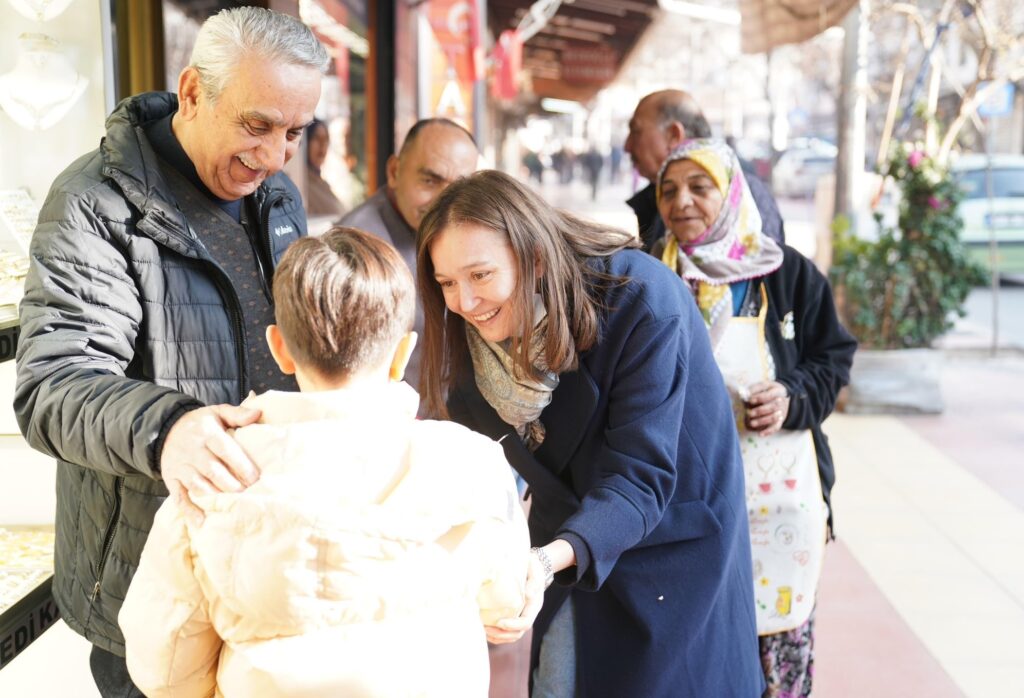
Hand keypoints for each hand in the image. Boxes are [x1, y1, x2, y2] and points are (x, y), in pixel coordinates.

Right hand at [160, 404, 261, 523]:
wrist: (165, 428)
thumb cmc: (200, 424)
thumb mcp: (217, 412)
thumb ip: (237, 414)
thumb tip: (257, 414)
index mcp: (206, 433)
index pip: (225, 449)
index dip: (240, 464)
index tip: (256, 478)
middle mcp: (192, 450)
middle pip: (212, 470)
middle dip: (231, 485)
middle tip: (249, 495)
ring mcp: (180, 466)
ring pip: (198, 485)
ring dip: (215, 497)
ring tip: (232, 506)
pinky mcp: (171, 479)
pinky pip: (179, 496)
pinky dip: (189, 510)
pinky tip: (201, 521)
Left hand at [484, 549, 547, 644]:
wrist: (531, 567)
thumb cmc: (532, 568)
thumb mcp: (535, 571)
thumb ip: (534, 581)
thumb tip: (528, 594)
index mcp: (534, 606)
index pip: (526, 623)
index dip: (513, 626)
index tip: (500, 622)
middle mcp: (528, 614)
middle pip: (517, 633)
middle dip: (501, 634)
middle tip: (486, 628)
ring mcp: (521, 616)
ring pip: (511, 635)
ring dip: (497, 636)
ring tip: (483, 630)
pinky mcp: (513, 615)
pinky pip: (506, 631)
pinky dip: (496, 634)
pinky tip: (485, 629)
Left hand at [744, 381, 789, 435]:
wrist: (782, 396)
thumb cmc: (769, 390)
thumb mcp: (765, 385)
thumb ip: (755, 388)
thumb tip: (745, 393)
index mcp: (777, 391)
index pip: (769, 395)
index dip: (759, 398)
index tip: (750, 400)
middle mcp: (781, 402)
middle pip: (773, 407)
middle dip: (760, 411)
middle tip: (749, 413)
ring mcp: (781, 412)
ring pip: (774, 418)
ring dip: (762, 421)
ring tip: (752, 423)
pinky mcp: (779, 421)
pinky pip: (775, 428)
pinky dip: (768, 431)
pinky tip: (760, 434)